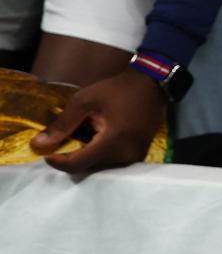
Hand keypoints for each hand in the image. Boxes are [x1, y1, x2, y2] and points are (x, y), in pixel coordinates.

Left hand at [31, 69, 164, 175]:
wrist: (150, 86)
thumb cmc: (116, 91)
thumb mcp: (84, 102)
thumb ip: (62, 124)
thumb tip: (39, 144)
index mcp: (113, 141)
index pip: (78, 164)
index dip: (58, 162)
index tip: (47, 153)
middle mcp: (126, 154)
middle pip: (89, 168)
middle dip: (72, 159)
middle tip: (64, 143)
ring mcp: (135, 156)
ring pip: (101, 167)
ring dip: (87, 158)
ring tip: (81, 141)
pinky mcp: (140, 154)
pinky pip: (114, 162)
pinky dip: (100, 155)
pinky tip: (96, 141)